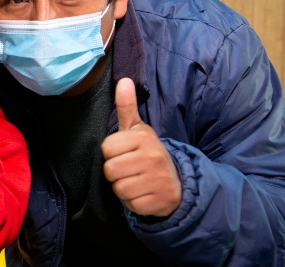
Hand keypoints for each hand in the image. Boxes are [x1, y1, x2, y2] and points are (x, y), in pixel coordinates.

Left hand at [101, 78, 181, 216]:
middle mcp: (152, 157)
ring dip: (123, 187)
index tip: (124, 153)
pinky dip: (134, 202)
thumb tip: (123, 80)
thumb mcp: (137, 129)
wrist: (177, 182)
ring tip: (136, 180)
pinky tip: (144, 193)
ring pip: (119, 188)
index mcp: (144, 138)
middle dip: (115, 172)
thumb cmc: (148, 153)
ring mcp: (157, 180)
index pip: (106, 148)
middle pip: (110, 170)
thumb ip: (126, 106)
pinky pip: (131, 204)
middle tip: (130, 169)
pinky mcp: (158, 201)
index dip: (111, 153)